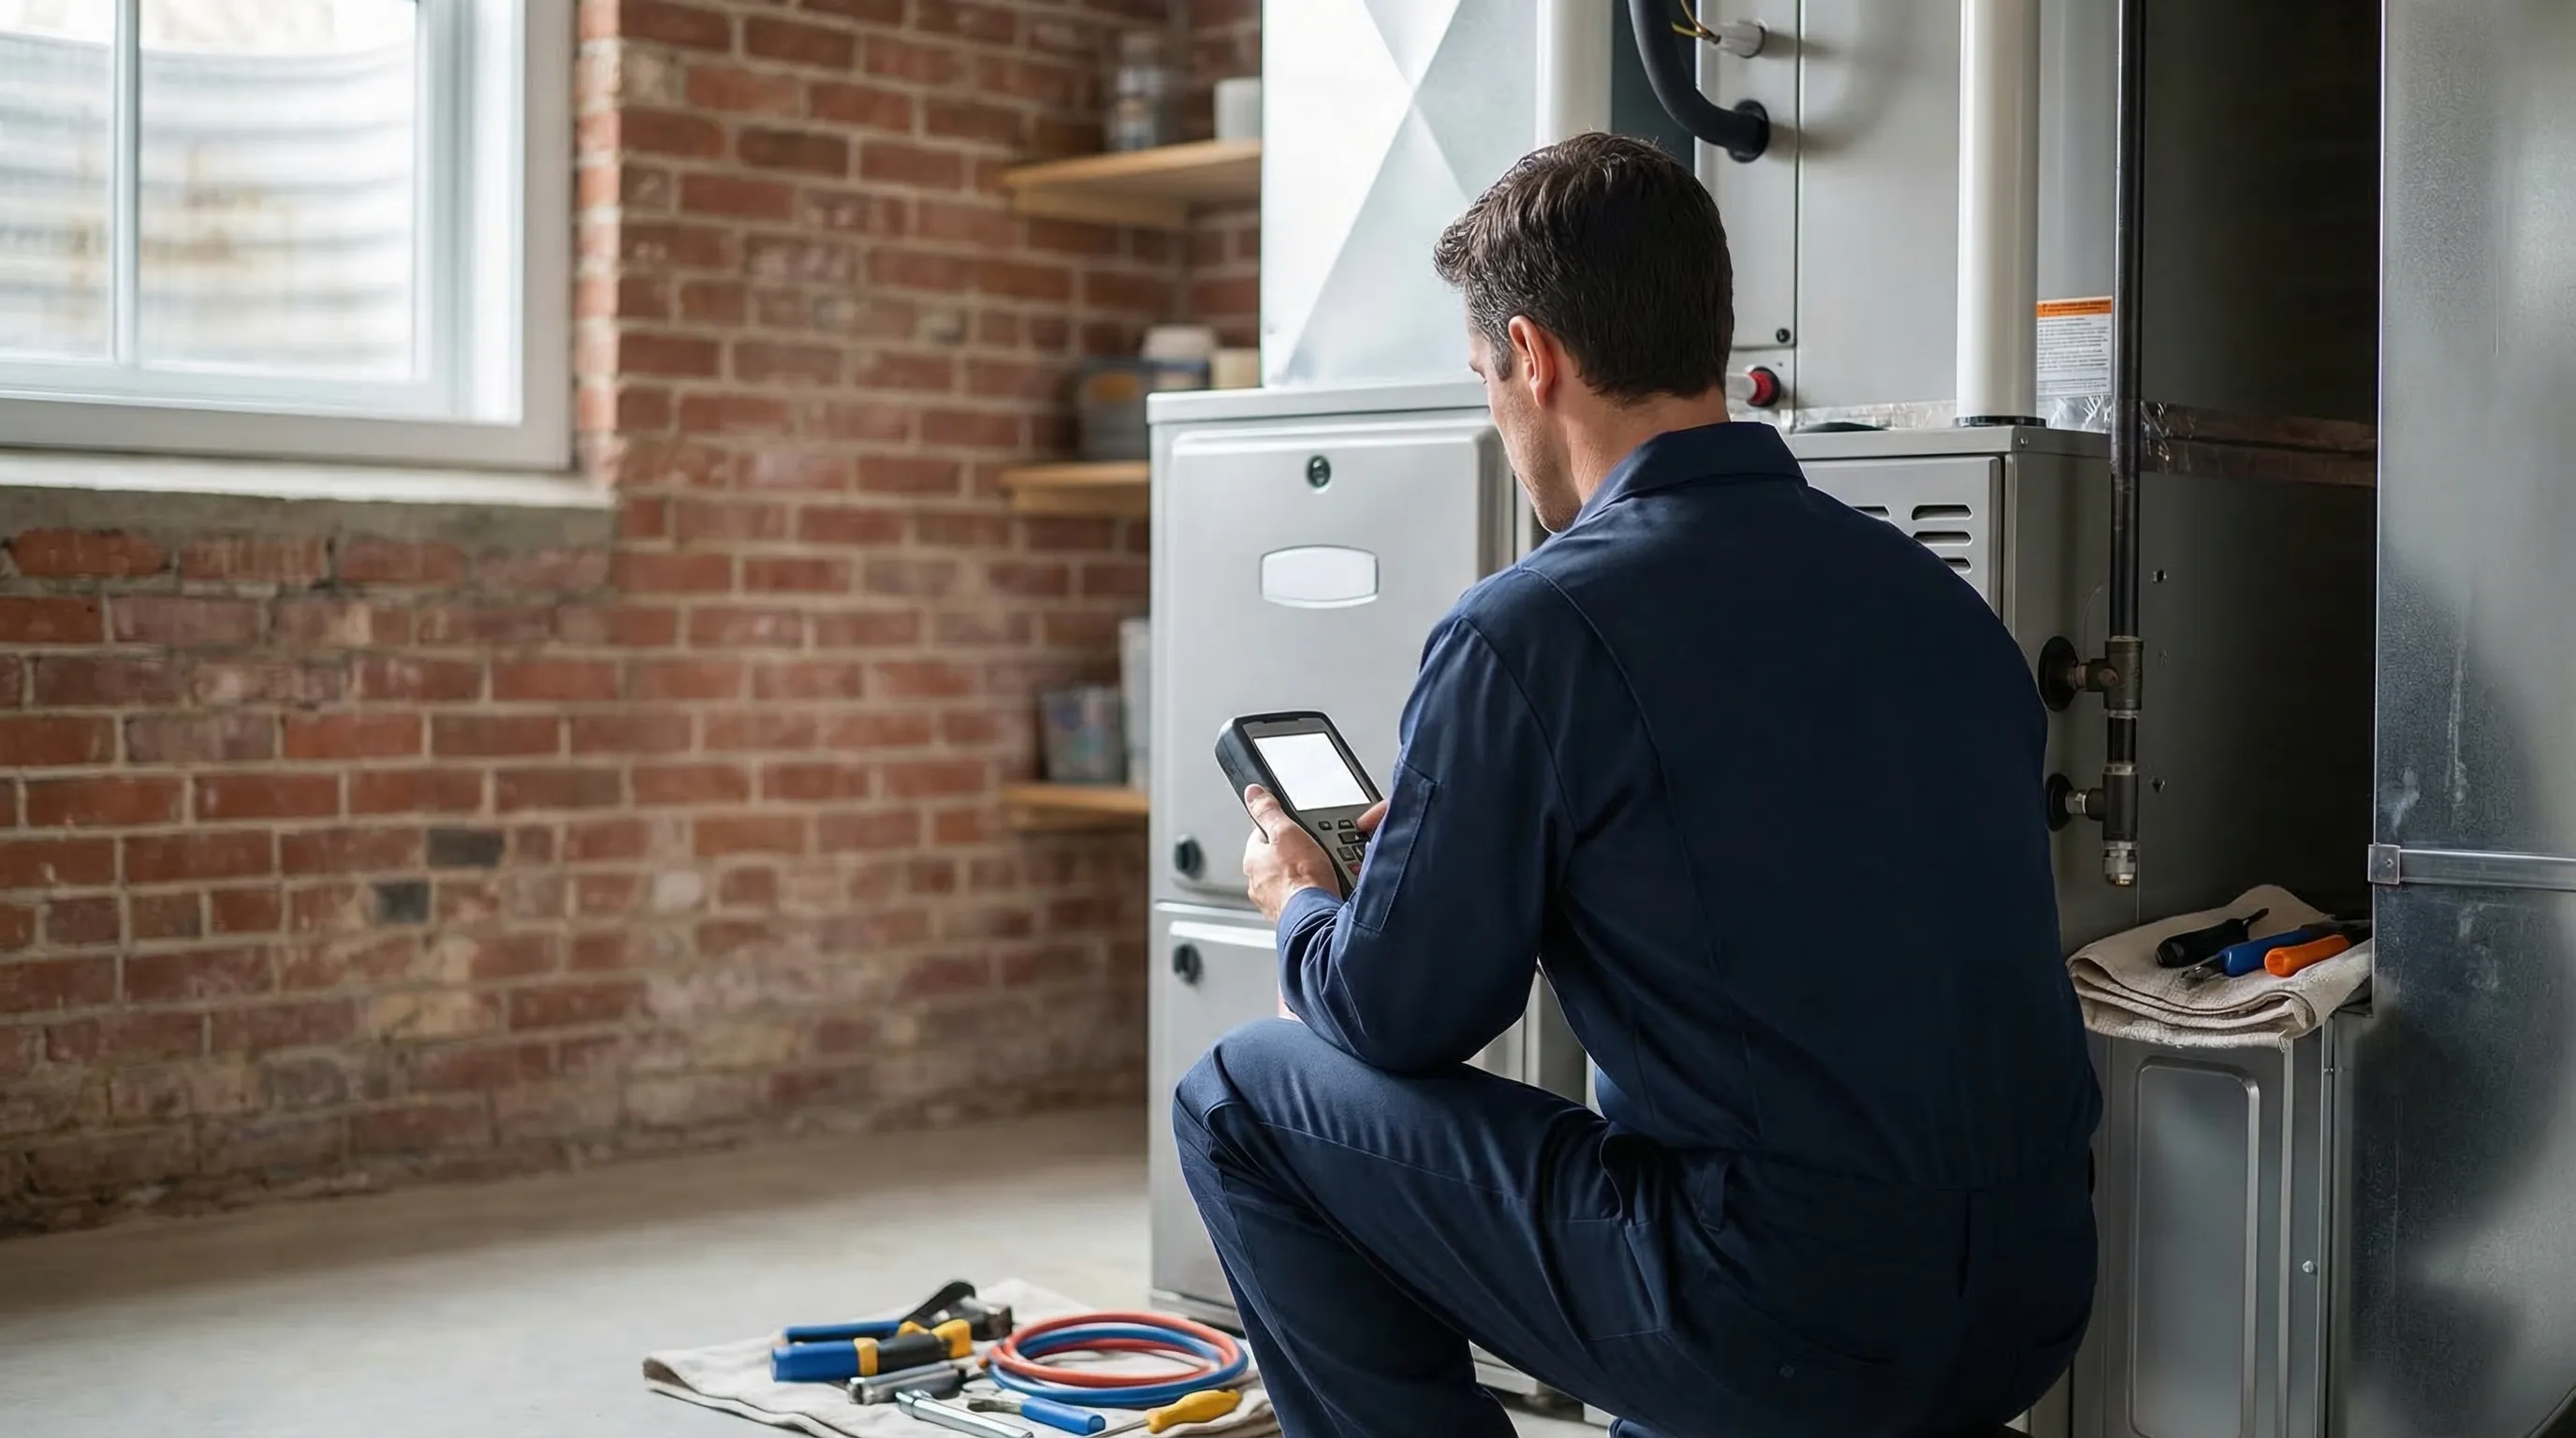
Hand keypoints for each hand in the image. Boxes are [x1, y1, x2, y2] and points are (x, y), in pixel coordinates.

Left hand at [1240, 787, 1389, 921]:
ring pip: (1288, 879)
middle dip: (1293, 854)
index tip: (1293, 827)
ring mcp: (1272, 901)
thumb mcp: (1286, 831)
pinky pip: (1299, 898)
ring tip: (1321, 871)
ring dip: (1301, 875)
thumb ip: (1269, 811)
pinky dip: (1309, 894)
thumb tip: (1253, 793)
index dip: (1280, 827)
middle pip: (1276, 858)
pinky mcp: (1289, 914)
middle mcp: (1257, 883)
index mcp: (1252, 860)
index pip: (1261, 835)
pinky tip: (1322, 890)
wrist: (1315, 918)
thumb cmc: (1301, 878)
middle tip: (1312, 851)